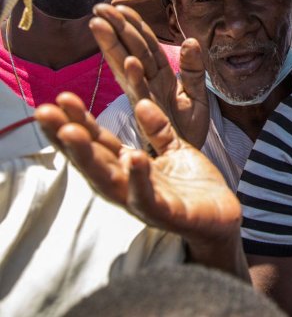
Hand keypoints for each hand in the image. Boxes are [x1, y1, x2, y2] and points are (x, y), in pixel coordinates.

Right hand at [35, 93, 240, 244]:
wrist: (223, 218)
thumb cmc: (193, 186)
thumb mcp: (175, 150)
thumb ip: (158, 130)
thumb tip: (142, 103)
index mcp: (129, 167)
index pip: (98, 142)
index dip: (78, 122)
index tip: (58, 98)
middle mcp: (128, 186)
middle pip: (92, 160)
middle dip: (68, 137)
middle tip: (44, 112)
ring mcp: (145, 201)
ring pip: (110, 180)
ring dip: (89, 157)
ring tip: (72, 132)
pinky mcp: (168, 214)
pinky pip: (149, 197)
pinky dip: (139, 179)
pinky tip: (133, 158)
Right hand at [90, 3, 209, 148]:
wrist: (190, 161)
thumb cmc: (188, 131)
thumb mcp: (196, 96)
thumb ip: (193, 70)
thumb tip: (192, 40)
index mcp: (160, 78)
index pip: (146, 45)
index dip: (133, 26)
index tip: (117, 5)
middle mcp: (149, 86)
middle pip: (131, 51)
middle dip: (116, 29)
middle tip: (98, 7)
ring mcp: (146, 100)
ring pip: (128, 68)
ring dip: (114, 46)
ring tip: (100, 25)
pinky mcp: (150, 117)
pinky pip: (142, 95)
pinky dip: (135, 79)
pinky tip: (129, 63)